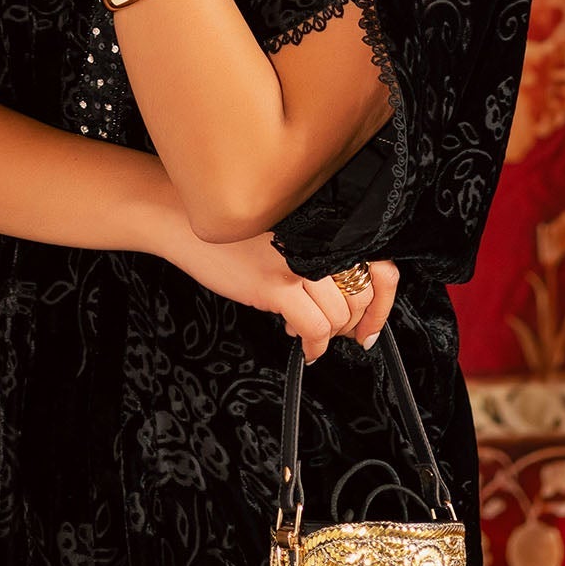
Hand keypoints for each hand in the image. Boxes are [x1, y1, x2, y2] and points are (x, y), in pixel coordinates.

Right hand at [160, 222, 398, 365]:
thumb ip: (317, 254)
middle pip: (365, 295)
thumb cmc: (233, 227)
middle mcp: (319, 240)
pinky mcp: (276, 284)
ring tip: (306, 329)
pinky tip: (304, 346)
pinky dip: (314, 346)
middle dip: (355, 324)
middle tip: (340, 335)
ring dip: (328, 334)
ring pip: (340, 316)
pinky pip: (315, 329)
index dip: (381, 304)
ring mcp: (300, 262)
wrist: (183, 219)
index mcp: (326, 225)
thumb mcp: (286, 232)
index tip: (370, 324)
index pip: (380, 267)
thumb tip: (346, 298)